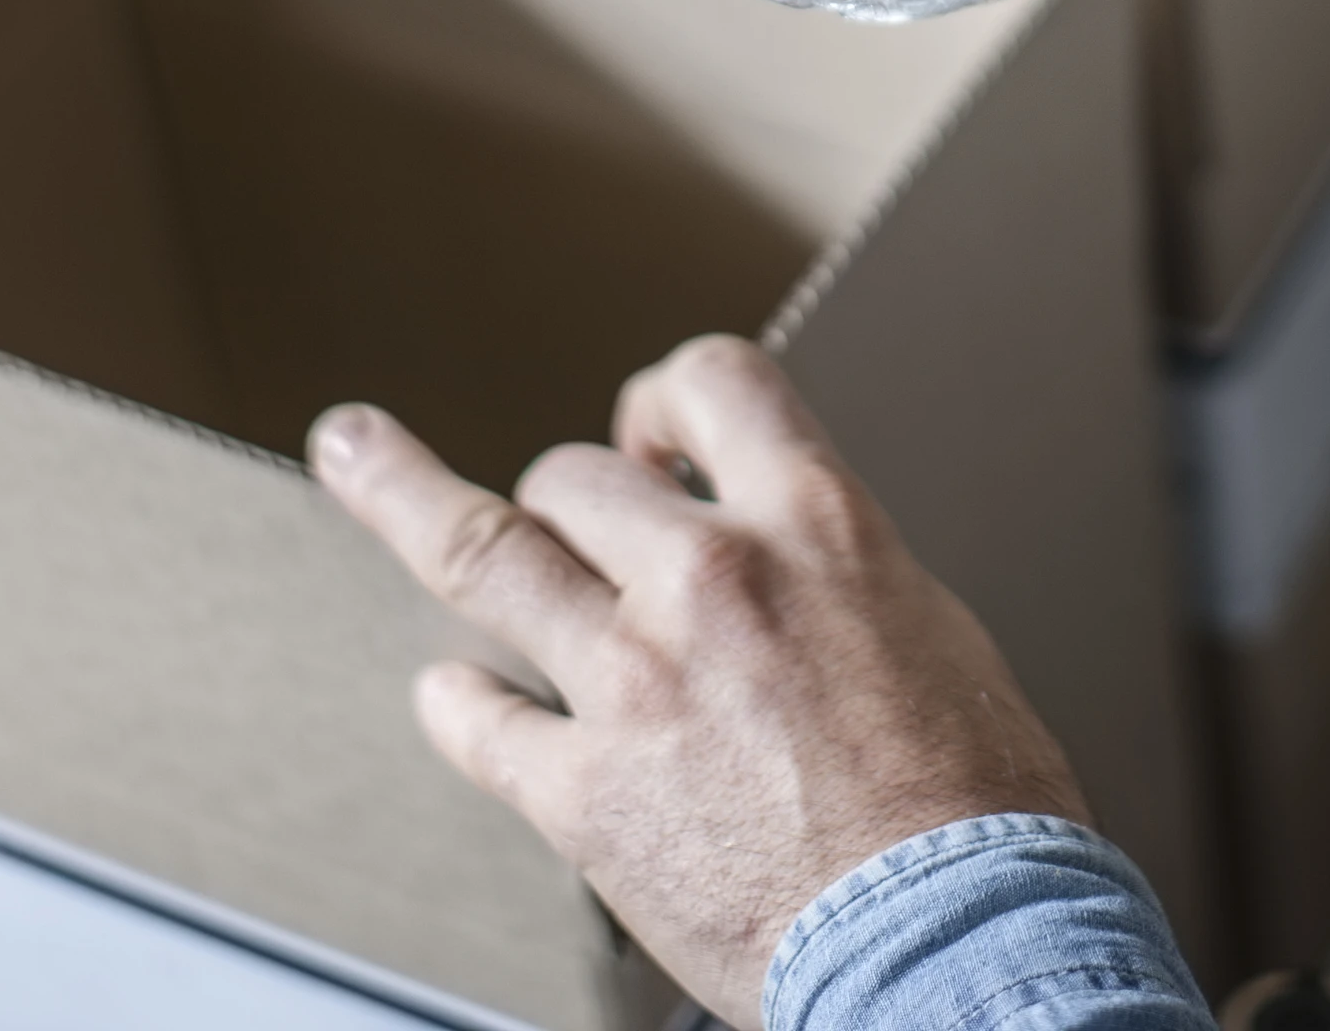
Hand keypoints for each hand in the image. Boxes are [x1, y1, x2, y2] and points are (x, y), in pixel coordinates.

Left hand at [309, 338, 1087, 1029]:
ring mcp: (634, 685)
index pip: (715, 385)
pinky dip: (455, 702)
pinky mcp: (583, 795)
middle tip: (575, 521)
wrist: (960, 944)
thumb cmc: (977, 812)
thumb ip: (829, 576)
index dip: (667, 401)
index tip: (650, 431)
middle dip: (576, 497)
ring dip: (403, 495)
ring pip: (487, 551)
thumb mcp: (931, 630)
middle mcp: (712, 583)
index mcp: (818, 529)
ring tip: (351, 452)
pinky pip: (478, 720)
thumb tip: (777, 562)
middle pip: (580, 477)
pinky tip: (448, 695)